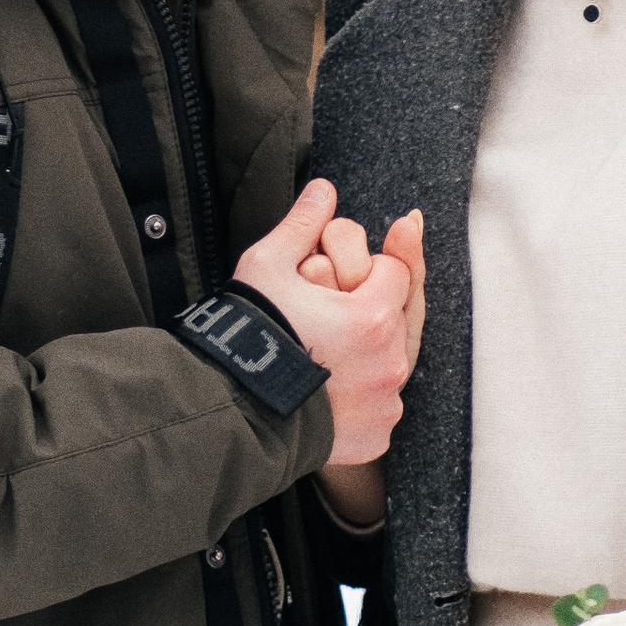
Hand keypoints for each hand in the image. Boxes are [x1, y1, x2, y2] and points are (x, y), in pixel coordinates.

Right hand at [234, 181, 412, 467]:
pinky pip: (379, 405)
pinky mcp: (377, 435)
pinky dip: (360, 398)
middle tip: (321, 323)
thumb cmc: (247, 334)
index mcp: (373, 316)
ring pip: (389, 362)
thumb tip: (324, 189)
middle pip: (395, 318)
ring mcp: (385, 403)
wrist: (230, 412)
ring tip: (320, 358)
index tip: (333, 285)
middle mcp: (390, 362)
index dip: (364, 271)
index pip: (395, 272)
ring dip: (366, 355)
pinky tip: (325, 393)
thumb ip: (302, 224)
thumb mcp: (267, 266)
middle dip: (366, 312)